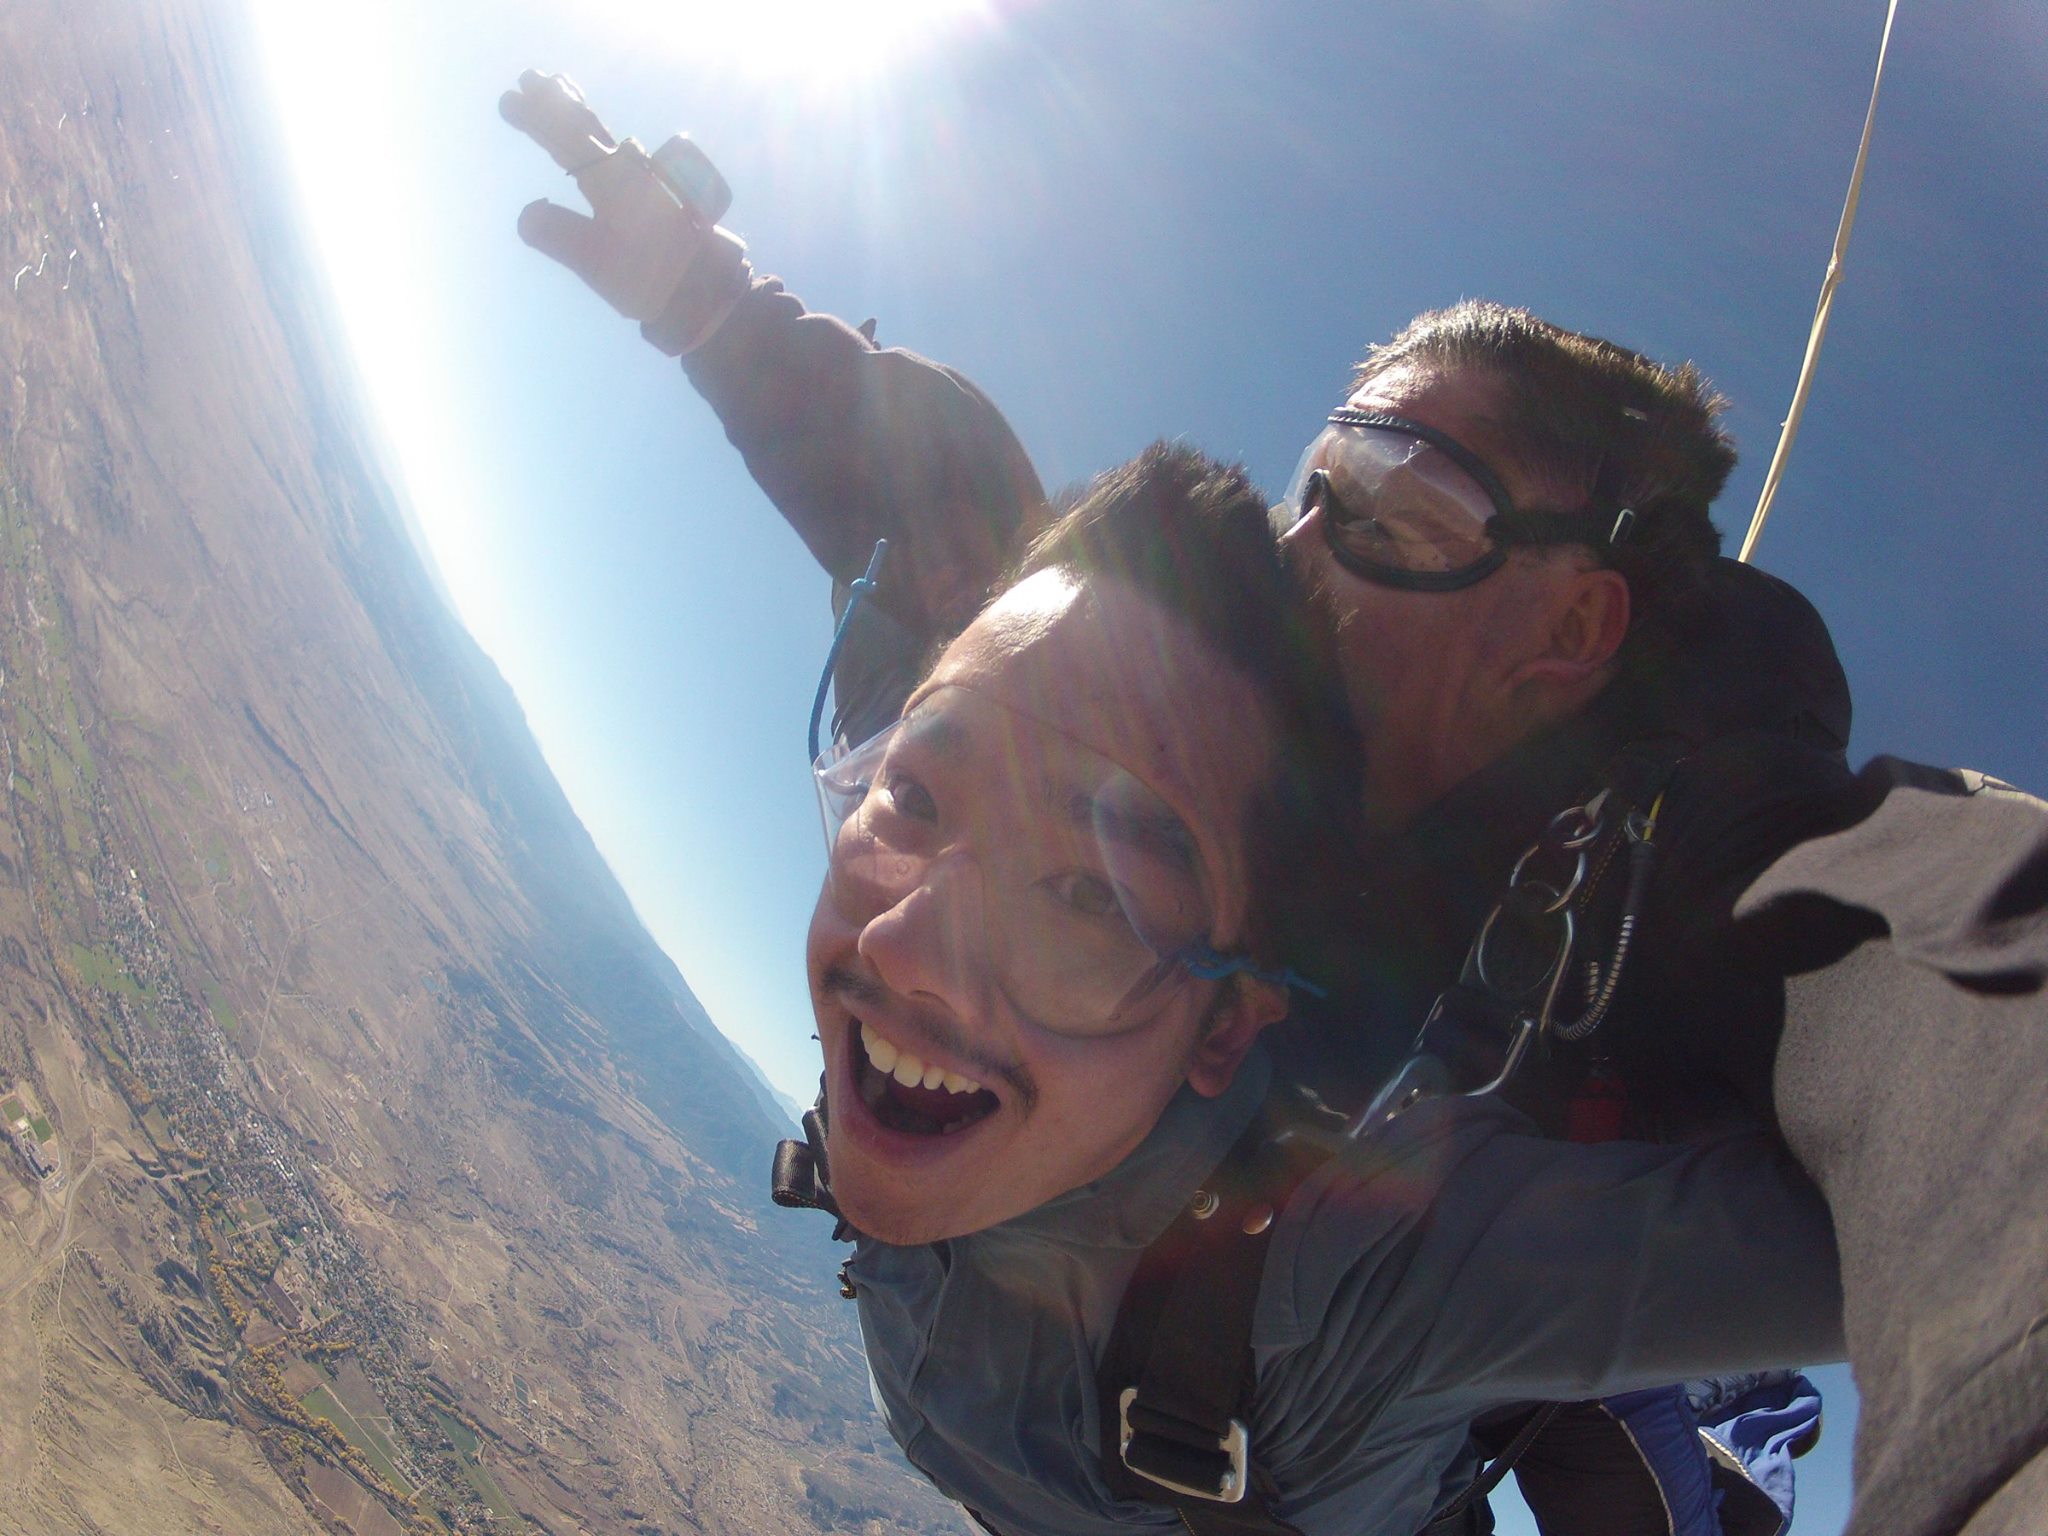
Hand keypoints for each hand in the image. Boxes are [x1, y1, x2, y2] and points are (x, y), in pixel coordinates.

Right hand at [500, 70, 721, 325]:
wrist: (711, 291)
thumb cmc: (653, 278)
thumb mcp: (598, 264)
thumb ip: (558, 235)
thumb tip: (526, 211)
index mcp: (612, 181)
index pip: (566, 138)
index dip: (536, 118)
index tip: (508, 99)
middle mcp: (631, 171)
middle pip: (587, 126)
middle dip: (556, 102)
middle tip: (529, 77)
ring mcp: (648, 180)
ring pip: (607, 135)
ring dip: (579, 113)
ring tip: (561, 88)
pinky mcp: (660, 196)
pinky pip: (625, 153)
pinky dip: (605, 138)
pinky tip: (610, 141)